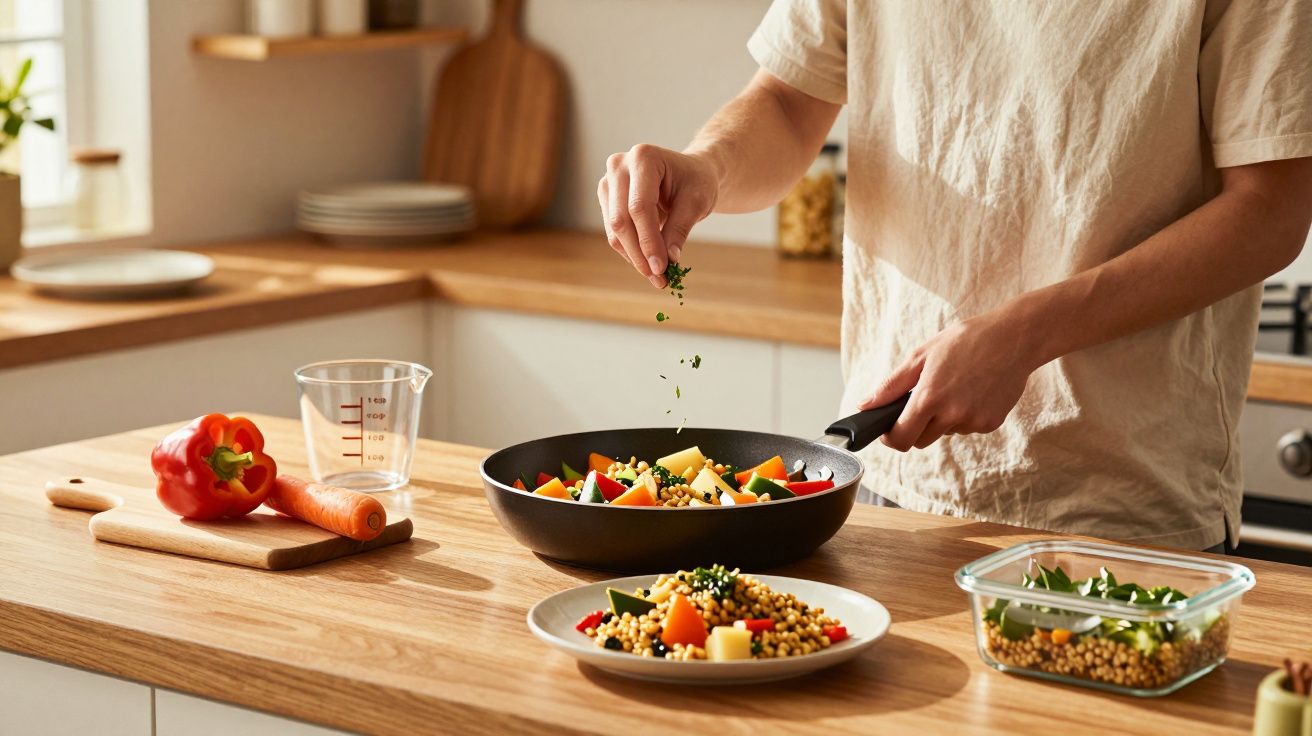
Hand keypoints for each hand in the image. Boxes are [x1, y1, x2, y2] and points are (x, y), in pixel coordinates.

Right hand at [598, 144, 719, 287]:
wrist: (689, 173)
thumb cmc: (696, 182)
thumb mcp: (697, 202)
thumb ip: (680, 228)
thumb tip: (667, 260)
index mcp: (643, 157)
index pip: (639, 207)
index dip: (649, 241)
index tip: (662, 268)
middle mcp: (619, 165)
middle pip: (621, 220)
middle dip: (639, 254)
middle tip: (659, 279)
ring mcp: (608, 181)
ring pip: (614, 229)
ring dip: (634, 257)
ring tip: (658, 276)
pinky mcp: (606, 198)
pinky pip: (614, 232)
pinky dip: (631, 251)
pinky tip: (649, 264)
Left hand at [859, 314, 1040, 450]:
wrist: (1015, 338)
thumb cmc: (965, 340)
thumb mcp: (922, 355)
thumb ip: (891, 385)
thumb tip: (866, 405)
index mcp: (929, 397)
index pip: (901, 438)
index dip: (890, 437)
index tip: (889, 429)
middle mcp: (952, 415)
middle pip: (921, 440)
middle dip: (916, 426)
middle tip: (924, 399)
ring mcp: (974, 421)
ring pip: (945, 433)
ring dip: (942, 419)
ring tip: (954, 386)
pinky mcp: (991, 423)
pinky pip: (967, 427)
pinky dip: (965, 415)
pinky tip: (973, 390)